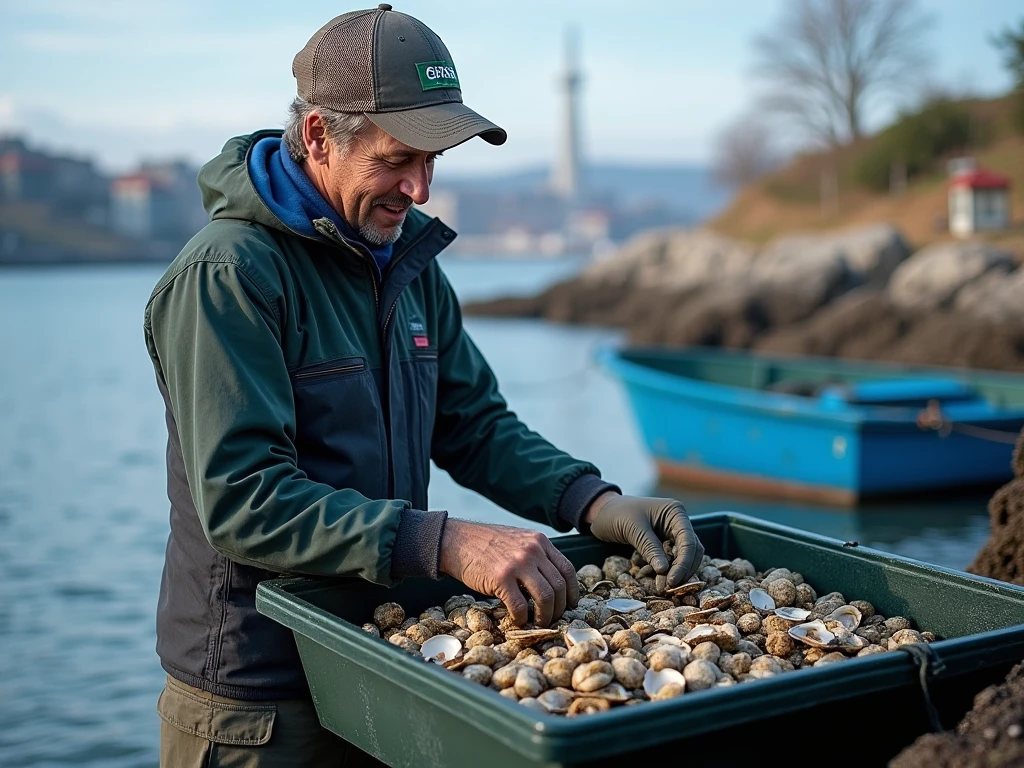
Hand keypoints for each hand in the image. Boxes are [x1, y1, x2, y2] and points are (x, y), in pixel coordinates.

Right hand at [439, 520, 579, 626]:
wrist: (457, 541)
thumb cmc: (486, 544)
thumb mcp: (518, 540)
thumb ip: (535, 555)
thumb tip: (551, 584)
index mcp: (539, 541)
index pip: (567, 569)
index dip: (573, 591)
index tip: (570, 604)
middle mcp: (533, 550)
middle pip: (559, 586)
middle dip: (560, 608)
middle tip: (553, 618)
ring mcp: (518, 564)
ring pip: (546, 597)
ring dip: (545, 616)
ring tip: (539, 622)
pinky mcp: (501, 578)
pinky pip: (520, 606)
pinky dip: (522, 618)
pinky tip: (518, 620)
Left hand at [584, 492, 704, 586]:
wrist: (602, 512)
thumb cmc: (616, 514)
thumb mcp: (632, 529)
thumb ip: (650, 548)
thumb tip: (665, 570)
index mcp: (675, 512)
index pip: (688, 541)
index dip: (683, 563)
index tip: (672, 581)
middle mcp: (678, 522)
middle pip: (692, 550)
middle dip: (683, 570)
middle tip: (670, 588)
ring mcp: (672, 533)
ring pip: (685, 557)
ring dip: (678, 572)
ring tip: (665, 587)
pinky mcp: (664, 544)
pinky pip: (673, 560)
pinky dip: (669, 570)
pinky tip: (662, 581)